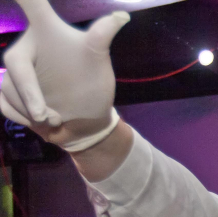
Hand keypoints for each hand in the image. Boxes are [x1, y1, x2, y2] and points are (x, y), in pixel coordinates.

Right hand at [0, 0, 129, 149]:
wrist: (86, 122)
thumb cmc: (92, 85)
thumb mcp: (98, 59)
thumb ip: (102, 35)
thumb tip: (123, 15)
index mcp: (45, 29)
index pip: (31, 3)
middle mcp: (27, 46)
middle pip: (15, 63)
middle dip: (30, 93)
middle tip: (45, 116)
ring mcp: (15, 69)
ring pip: (8, 86)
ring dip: (31, 109)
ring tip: (56, 119)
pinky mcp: (8, 88)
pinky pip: (3, 101)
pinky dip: (19, 115)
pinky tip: (40, 121)